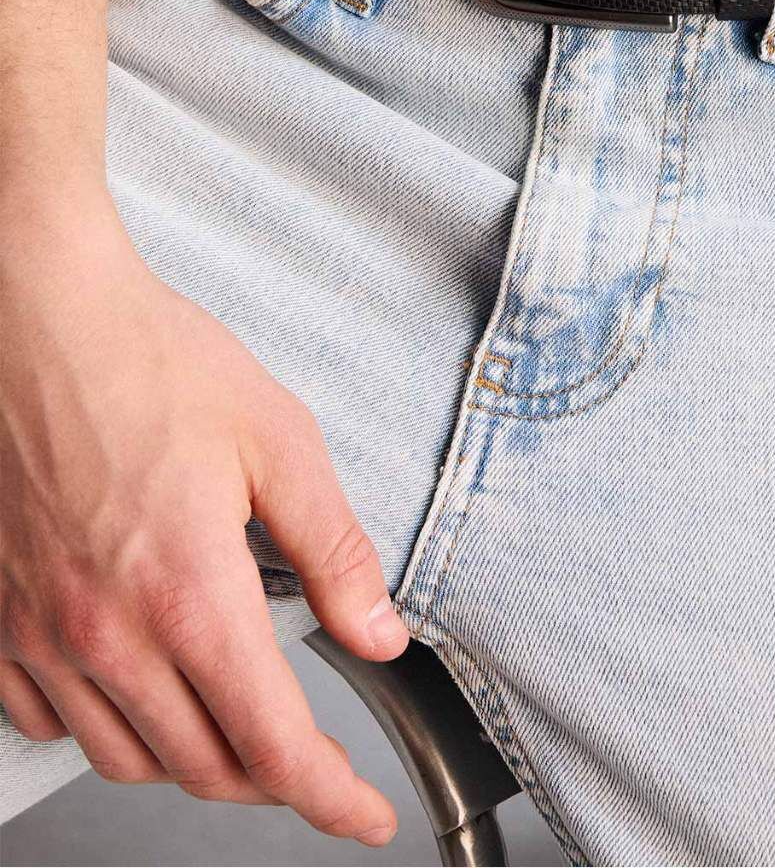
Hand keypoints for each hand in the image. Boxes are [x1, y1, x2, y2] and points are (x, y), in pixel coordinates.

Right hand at [0, 184, 408, 844]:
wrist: (41, 318)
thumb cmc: (151, 360)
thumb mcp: (277, 438)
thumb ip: (336, 548)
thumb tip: (378, 631)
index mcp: (190, 592)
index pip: (273, 744)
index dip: (331, 797)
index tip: (361, 815)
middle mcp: (110, 632)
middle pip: (205, 768)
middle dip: (272, 775)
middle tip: (311, 750)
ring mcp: (45, 632)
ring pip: (129, 758)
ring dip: (192, 758)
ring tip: (233, 715)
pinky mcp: (1, 619)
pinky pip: (52, 721)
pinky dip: (106, 726)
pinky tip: (138, 683)